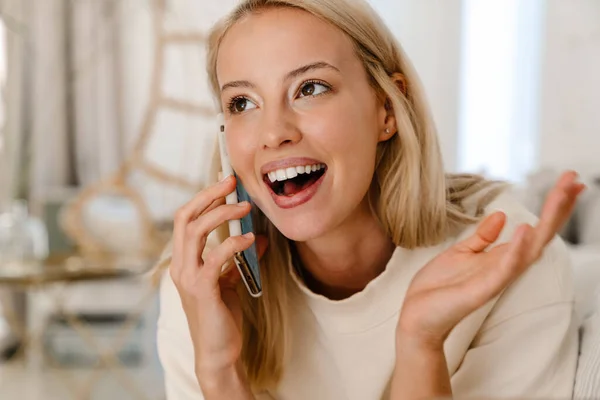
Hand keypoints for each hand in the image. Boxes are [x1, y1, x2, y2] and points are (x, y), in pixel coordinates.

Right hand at [170, 175, 267, 382]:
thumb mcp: (230, 282)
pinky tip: (250, 239)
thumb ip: (239, 259)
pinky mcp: (202, 290)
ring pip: (195, 231)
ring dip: (221, 214)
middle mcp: (180, 266)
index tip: (226, 183)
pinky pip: (215, 258)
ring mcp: (188, 277)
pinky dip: (233, 243)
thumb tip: (258, 236)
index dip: (204, 198)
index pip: (186, 219)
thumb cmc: (221, 317)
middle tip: (232, 182)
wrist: (219, 352)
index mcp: (184, 261)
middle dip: (208, 196)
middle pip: (185, 217)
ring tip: (245, 207)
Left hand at [397, 171, 584, 348]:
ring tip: (561, 194)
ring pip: (531, 247)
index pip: (534, 228)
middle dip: (558, 207)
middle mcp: (505, 266)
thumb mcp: (461, 253)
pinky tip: (525, 229)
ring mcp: (497, 278)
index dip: (552, 207)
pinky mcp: (484, 288)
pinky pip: (506, 268)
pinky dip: (517, 249)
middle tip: (574, 180)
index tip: (568, 181)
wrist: (418, 315)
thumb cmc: (439, 288)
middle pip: (541, 234)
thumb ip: (483, 237)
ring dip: (547, 221)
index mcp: (500, 257)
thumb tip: (501, 215)